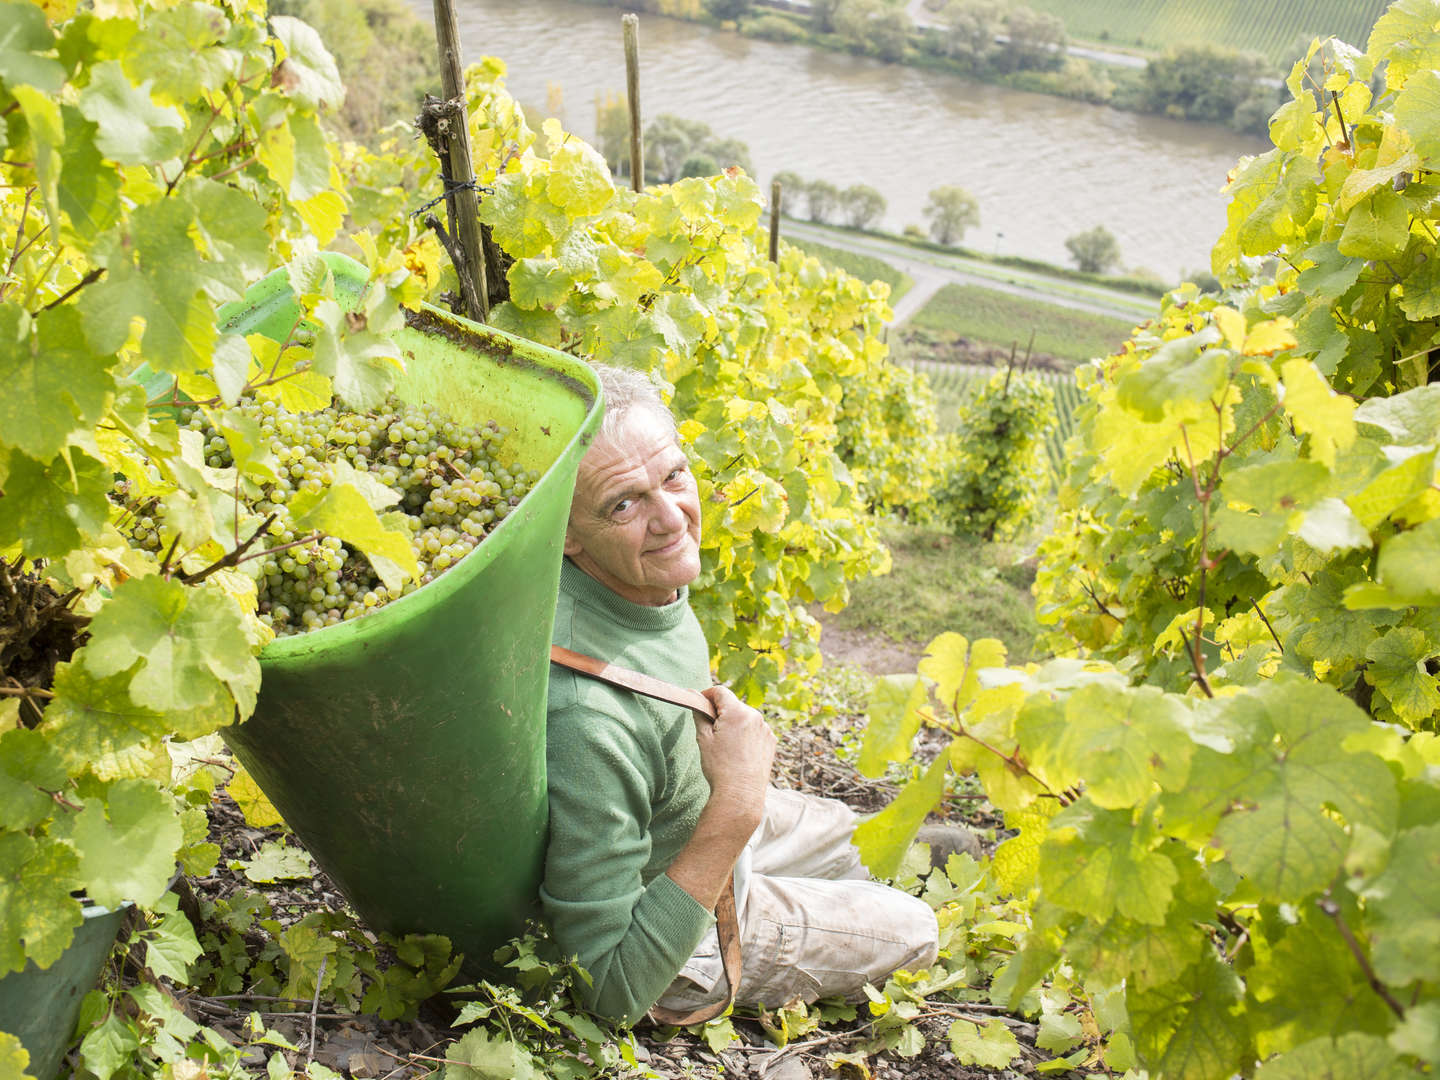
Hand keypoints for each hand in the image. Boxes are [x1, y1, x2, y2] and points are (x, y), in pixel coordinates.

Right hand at [694, 684, 774, 819]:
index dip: (707, 695)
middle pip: (733, 705)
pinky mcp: (771, 741)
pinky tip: (739, 753)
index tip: (700, 705)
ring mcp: (766, 729)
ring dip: (734, 724)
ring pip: (745, 718)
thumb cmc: (719, 767)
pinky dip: (746, 735)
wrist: (740, 794)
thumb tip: (694, 697)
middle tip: (710, 731)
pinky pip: (755, 730)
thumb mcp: (703, 738)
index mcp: (737, 712)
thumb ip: (699, 714)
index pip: (720, 691)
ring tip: (726, 746)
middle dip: (721, 713)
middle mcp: (755, 716)